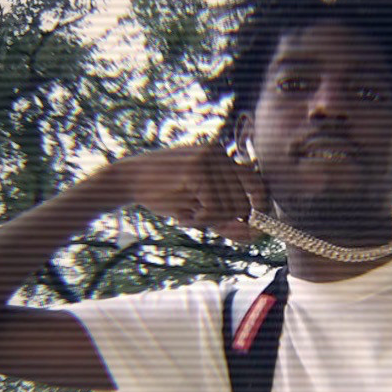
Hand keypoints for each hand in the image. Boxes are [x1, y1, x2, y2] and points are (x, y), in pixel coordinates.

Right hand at [109, 144, 267, 241]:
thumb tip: (257, 236)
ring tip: (189, 215)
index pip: (257, 182)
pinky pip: (215, 208)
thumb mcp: (201, 207)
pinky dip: (202, 220)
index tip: (253, 225)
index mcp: (223, 158)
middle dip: (229, 221)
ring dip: (210, 222)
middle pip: (245, 202)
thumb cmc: (167, 193)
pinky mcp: (198, 170)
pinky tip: (184, 216)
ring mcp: (210, 160)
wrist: (130, 179)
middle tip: (204, 222)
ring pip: (231, 207)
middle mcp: (220, 155)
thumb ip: (228, 221)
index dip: (261, 206)